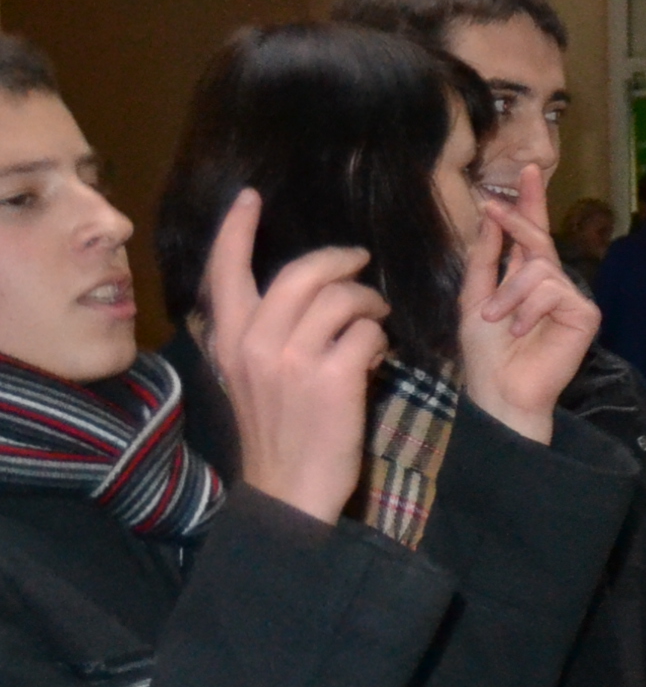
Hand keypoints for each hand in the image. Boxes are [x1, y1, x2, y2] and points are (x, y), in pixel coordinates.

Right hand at [204, 192, 389, 524]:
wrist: (289, 489)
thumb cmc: (279, 431)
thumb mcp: (252, 377)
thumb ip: (266, 335)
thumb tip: (308, 295)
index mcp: (228, 340)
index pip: (225, 271)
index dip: (237, 229)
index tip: (250, 197)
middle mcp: (254, 343)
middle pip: (301, 272)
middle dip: (339, 260)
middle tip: (360, 262)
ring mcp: (292, 360)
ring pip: (341, 298)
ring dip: (368, 302)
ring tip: (374, 318)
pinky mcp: (333, 378)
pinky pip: (368, 332)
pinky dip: (379, 338)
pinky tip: (375, 359)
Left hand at [458, 166, 599, 441]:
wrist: (500, 391)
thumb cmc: (486, 353)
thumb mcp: (474, 298)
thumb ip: (486, 258)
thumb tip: (493, 216)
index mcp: (525, 278)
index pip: (531, 233)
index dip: (530, 202)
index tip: (527, 169)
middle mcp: (552, 283)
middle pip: (538, 238)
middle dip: (517, 218)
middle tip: (490, 205)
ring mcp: (570, 299)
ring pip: (539, 268)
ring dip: (509, 293)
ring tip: (498, 320)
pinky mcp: (584, 315)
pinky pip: (553, 290)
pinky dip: (529, 308)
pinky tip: (522, 330)